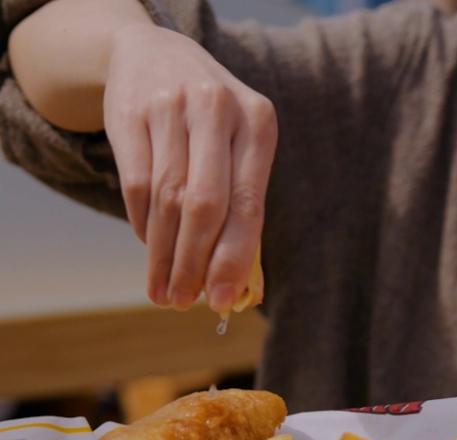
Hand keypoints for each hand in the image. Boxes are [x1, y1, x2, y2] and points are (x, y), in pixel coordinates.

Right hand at [104, 24, 276, 311]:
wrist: (154, 52)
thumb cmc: (211, 120)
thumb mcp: (239, 146)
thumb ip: (244, 206)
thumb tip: (241, 285)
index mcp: (259, 124)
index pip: (248, 206)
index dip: (233, 259)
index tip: (223, 300)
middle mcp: (218, 110)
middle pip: (204, 207)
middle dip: (194, 264)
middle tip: (185, 302)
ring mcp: (172, 108)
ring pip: (167, 201)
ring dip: (164, 256)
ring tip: (164, 292)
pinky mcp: (131, 114)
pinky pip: (137, 186)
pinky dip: (145, 227)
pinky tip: (151, 249)